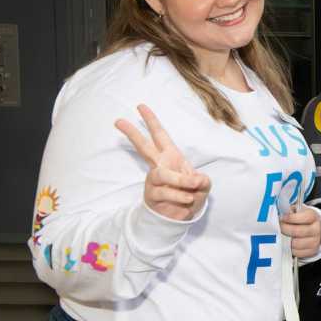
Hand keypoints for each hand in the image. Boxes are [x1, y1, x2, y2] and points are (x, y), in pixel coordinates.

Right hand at [116, 104, 210, 220]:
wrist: (185, 215)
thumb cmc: (192, 193)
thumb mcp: (203, 185)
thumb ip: (201, 180)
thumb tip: (195, 180)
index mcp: (171, 156)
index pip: (160, 136)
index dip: (152, 121)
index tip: (140, 106)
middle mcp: (159, 165)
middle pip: (143, 147)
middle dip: (132, 133)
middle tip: (118, 120)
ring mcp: (154, 180)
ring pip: (161, 174)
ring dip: (180, 182)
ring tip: (191, 189)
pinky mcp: (152, 195)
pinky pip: (166, 193)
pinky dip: (181, 197)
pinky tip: (188, 201)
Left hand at [280, 206, 320, 257]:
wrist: (311, 229)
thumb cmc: (300, 220)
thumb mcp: (297, 211)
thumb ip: (289, 211)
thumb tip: (280, 213)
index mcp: (313, 217)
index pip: (304, 217)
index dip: (291, 218)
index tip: (282, 218)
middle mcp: (316, 229)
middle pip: (298, 231)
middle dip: (285, 229)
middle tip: (279, 227)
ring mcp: (315, 241)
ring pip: (296, 243)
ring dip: (287, 240)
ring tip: (283, 236)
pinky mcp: (312, 251)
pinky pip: (297, 253)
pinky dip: (290, 249)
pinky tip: (288, 243)